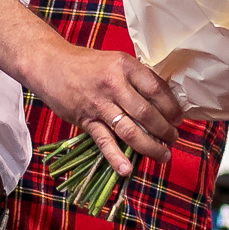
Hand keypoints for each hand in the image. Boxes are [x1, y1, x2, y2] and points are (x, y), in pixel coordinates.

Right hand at [33, 45, 182, 174]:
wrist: (50, 64)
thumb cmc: (86, 63)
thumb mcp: (115, 60)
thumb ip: (135, 77)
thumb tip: (163, 99)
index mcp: (124, 65)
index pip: (156, 89)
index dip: (171, 107)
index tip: (178, 118)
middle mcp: (113, 84)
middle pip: (147, 113)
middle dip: (165, 130)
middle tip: (174, 138)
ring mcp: (99, 103)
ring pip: (130, 130)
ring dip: (150, 146)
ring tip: (163, 155)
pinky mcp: (85, 119)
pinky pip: (104, 141)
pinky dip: (116, 157)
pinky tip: (127, 169)